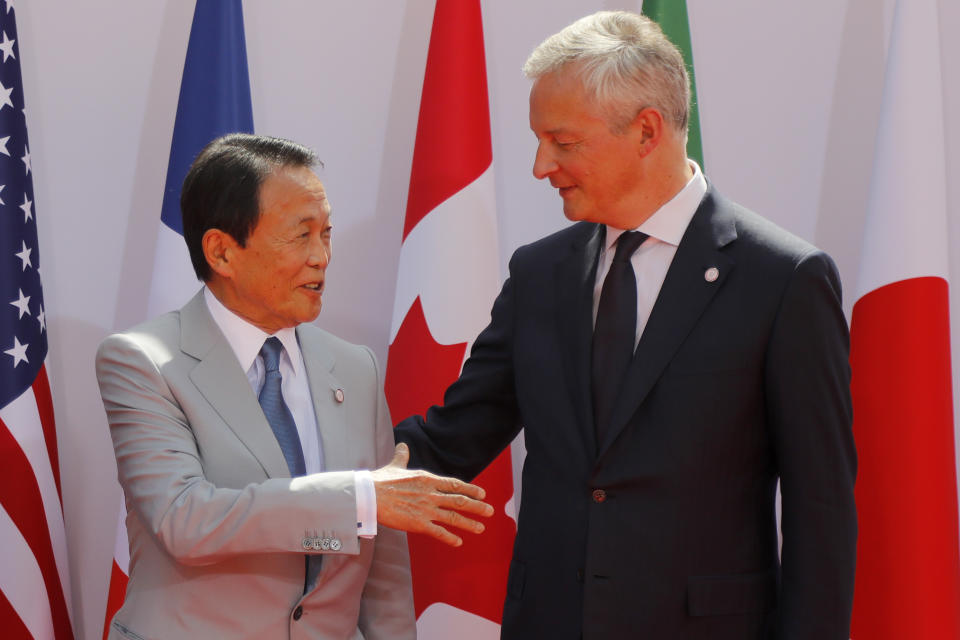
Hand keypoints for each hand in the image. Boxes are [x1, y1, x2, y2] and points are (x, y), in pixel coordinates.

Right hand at [371, 443, 493, 546]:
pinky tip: (458, 542)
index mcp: (427, 479)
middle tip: (490, 511)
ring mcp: (426, 509)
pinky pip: (438, 532)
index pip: (455, 484)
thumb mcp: (395, 466)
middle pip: (459, 500)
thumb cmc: (380, 481)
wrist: (369, 496)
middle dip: (477, 506)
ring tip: (481, 528)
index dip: (470, 489)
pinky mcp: (418, 523)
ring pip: (453, 517)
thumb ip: (402, 457)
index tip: (482, 493)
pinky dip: (450, 538)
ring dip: (469, 523)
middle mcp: (431, 494)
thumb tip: (403, 445)